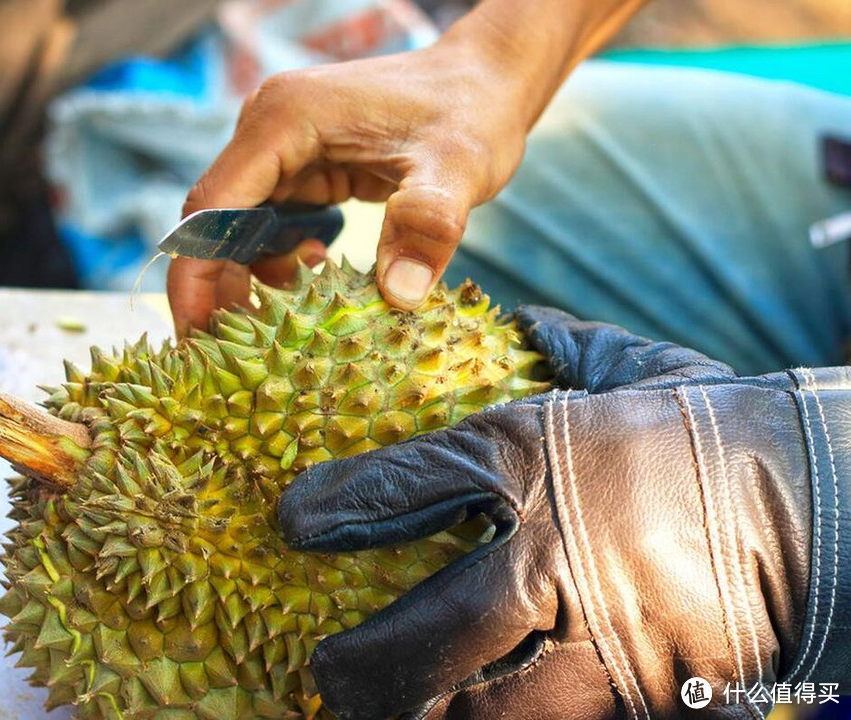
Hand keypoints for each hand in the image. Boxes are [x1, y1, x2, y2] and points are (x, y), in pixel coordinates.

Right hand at [166, 0, 646, 336]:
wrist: (486, 82)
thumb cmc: (470, 112)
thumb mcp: (457, 170)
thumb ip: (427, 225)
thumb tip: (400, 296)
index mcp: (283, 121)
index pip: (209, 208)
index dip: (196, 277)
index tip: (197, 339)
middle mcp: (268, 130)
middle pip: (214, 223)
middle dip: (216, 290)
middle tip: (231, 359)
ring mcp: (281, 148)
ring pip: (238, 228)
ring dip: (250, 279)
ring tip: (282, 327)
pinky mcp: (301, 166)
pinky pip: (270, 223)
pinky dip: (279, 261)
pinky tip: (316, 280)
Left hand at [278, 307, 849, 718]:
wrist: (825, 504)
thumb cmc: (712, 430)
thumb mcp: (632, 372)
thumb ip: (563, 350)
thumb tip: (520, 319)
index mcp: (542, 461)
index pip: (410, 487)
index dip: (339, 510)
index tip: (292, 522)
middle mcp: (559, 559)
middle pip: (424, 637)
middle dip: (359, 665)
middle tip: (324, 671)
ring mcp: (600, 643)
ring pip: (477, 713)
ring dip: (418, 718)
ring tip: (378, 715)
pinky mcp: (639, 699)